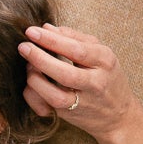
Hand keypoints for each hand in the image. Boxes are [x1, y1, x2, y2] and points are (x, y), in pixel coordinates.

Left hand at [18, 23, 138, 138]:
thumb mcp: (99, 53)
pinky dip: (34, 95)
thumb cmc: (106, 77)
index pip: (76, 49)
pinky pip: (46, 107)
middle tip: (23, 46)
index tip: (32, 31)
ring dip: (35, 79)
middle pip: (65, 73)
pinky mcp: (70, 116)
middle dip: (40, 58)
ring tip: (28, 66)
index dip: (51, 40)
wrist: (118, 115)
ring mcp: (83, 102)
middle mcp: (96, 83)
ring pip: (55, 95)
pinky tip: (31, 84)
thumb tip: (46, 27)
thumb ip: (74, 37)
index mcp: (105, 61)